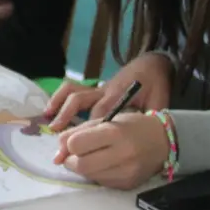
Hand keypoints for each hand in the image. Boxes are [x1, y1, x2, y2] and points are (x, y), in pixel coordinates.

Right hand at [44, 52, 173, 129]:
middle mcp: (104, 90)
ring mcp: (98, 88)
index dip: (90, 128)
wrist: (152, 63)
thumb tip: (143, 137)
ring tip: (49, 123)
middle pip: (80, 101)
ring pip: (73, 93)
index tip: (83, 146)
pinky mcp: (95, 88)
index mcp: (119, 95)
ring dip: (59, 106)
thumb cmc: (156, 84)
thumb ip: (150, 117)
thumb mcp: (159, 101)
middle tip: (60, 141)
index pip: (101, 113)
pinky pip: (72, 89)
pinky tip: (49, 110)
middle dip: (67, 118)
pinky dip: (59, 98)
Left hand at [52, 112, 168, 189]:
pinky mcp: (127, 185)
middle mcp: (122, 154)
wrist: (163, 141)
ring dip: (83, 168)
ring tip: (93, 157)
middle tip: (76, 155)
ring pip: (88, 176)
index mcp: (114, 133)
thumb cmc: (131, 126)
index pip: (76, 144)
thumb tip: (57, 154)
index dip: (69, 144)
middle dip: (71, 160)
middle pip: (80, 165)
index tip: (73, 142)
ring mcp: (126, 172)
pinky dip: (96, 174)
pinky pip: (101, 182)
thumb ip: (77, 132)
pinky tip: (105, 165)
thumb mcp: (105, 120)